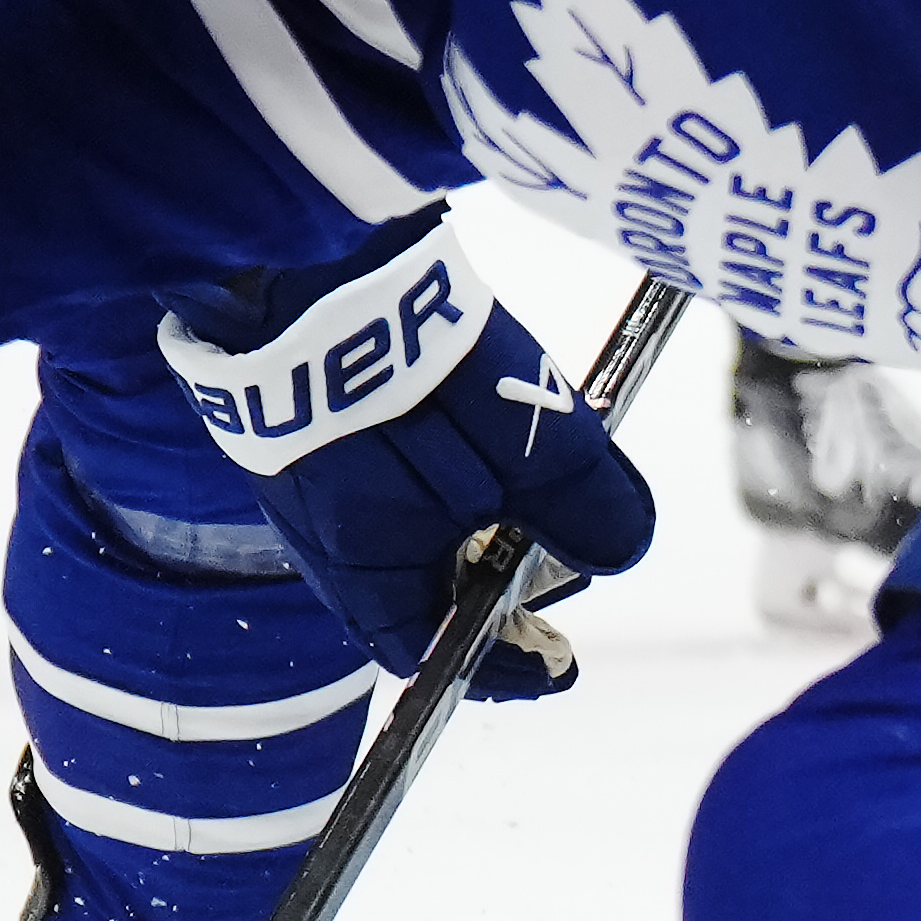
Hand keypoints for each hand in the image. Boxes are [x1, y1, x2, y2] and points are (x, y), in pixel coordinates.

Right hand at [161, 217, 652, 694]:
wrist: (308, 257)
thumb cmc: (418, 371)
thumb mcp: (537, 448)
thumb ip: (587, 509)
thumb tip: (620, 551)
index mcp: (365, 569)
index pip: (425, 652)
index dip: (500, 663)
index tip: (558, 660)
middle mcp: (319, 536)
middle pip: (414, 590)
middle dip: (488, 587)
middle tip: (557, 558)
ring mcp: (302, 475)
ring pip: (396, 526)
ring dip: (466, 523)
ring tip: (530, 486)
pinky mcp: (300, 414)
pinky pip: (373, 469)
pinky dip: (434, 471)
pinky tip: (473, 428)